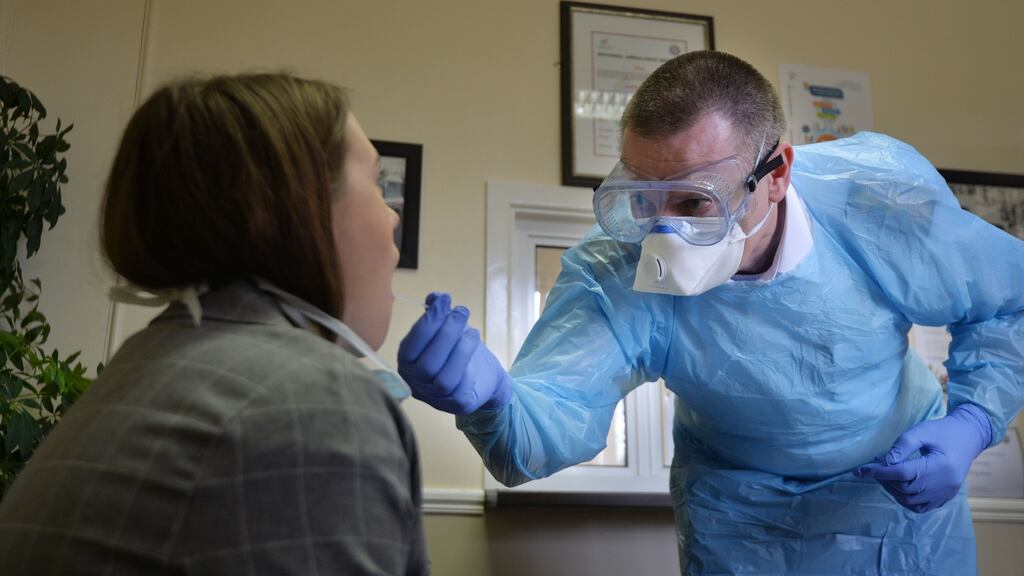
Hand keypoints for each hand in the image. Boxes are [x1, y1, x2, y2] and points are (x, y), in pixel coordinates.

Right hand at [398, 293, 511, 414]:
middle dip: (446, 333)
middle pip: (428, 363)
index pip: (411, 346)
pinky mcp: (457, 405)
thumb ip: (437, 314)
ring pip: (444, 377)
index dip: (427, 322)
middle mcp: (417, 383)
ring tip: (472, 331)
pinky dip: (468, 364)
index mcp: (407, 362)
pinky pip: (461, 388)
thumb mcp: (446, 329)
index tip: (443, 300)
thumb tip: (434, 297)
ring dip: (460, 349)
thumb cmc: (457, 351)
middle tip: (461, 311)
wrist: (483, 377)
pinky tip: (474, 347)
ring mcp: (436, 397)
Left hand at [855, 403, 992, 512]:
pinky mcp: (945, 497)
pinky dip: (906, 501)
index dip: (880, 472)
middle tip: (874, 467)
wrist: (968, 437)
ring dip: (893, 491)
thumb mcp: (922, 431)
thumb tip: (884, 462)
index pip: (903, 474)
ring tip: (885, 476)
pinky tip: (898, 488)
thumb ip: (902, 445)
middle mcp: (944, 484)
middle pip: (905, 489)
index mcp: (940, 466)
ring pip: (911, 501)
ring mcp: (946, 494)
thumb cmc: (943, 431)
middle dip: (884, 479)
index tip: (861, 470)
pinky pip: (921, 508)